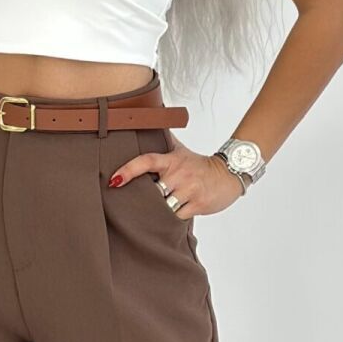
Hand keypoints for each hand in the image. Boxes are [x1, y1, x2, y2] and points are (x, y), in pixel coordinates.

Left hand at [107, 142, 245, 219]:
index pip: (146, 161)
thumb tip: (144, 122)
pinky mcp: (198, 205)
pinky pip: (177, 217)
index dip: (129, 170)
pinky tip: (168, 218)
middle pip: (153, 191)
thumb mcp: (180, 150)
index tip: (114, 180)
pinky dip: (170, 220)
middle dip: (144, 198)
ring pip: (164, 207)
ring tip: (152, 213)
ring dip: (157, 211)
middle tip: (135, 204)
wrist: (228, 175)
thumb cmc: (200, 165)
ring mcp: (189, 190)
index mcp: (172, 161)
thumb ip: (162, 139)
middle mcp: (179, 174)